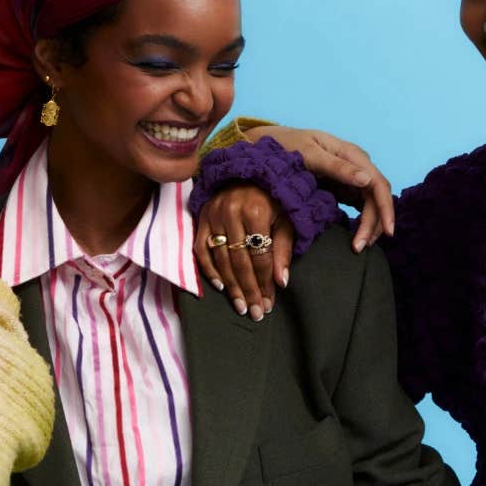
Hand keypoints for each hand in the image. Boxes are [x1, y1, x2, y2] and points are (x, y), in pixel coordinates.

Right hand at [194, 184, 295, 320]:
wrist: (248, 172)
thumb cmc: (272, 198)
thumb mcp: (285, 218)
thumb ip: (283, 249)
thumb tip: (281, 282)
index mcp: (256, 211)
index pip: (260, 256)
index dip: (265, 282)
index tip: (269, 303)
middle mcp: (232, 213)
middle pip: (240, 261)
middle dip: (248, 290)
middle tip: (255, 312)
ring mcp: (214, 216)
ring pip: (221, 259)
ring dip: (231, 286)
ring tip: (240, 306)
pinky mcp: (202, 218)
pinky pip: (201, 249)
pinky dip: (209, 269)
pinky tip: (220, 287)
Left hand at [243, 126, 393, 250]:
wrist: (268, 146)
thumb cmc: (287, 146)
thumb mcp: (309, 154)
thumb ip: (337, 167)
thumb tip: (367, 180)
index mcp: (351, 154)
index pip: (378, 183)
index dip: (385, 208)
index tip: (386, 232)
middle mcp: (356, 165)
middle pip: (376, 197)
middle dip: (374, 223)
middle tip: (360, 247)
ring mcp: (350, 177)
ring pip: (370, 203)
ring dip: (369, 225)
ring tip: (359, 246)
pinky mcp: (343, 187)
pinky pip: (359, 206)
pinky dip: (360, 222)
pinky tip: (356, 236)